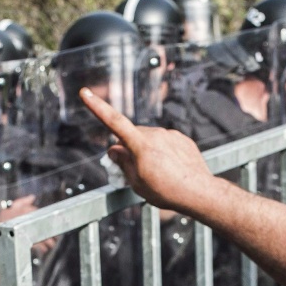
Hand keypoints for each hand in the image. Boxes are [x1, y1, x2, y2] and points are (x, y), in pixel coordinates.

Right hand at [78, 88, 217, 216]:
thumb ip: (123, 163)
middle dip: (128, 148)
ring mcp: (170, 135)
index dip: (97, 107)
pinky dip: (163, 152)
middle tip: (132, 170)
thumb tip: (114, 150)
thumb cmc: (167, 191)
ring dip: (146, 150)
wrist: (200, 192)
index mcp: (140, 144)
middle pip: (132, 136)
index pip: (113, 122)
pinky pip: (166, 142)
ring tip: (157, 173)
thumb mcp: (137, 183)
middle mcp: (155, 134)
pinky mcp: (182, 139)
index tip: (85, 93)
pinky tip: (170, 168)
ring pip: (149, 139)